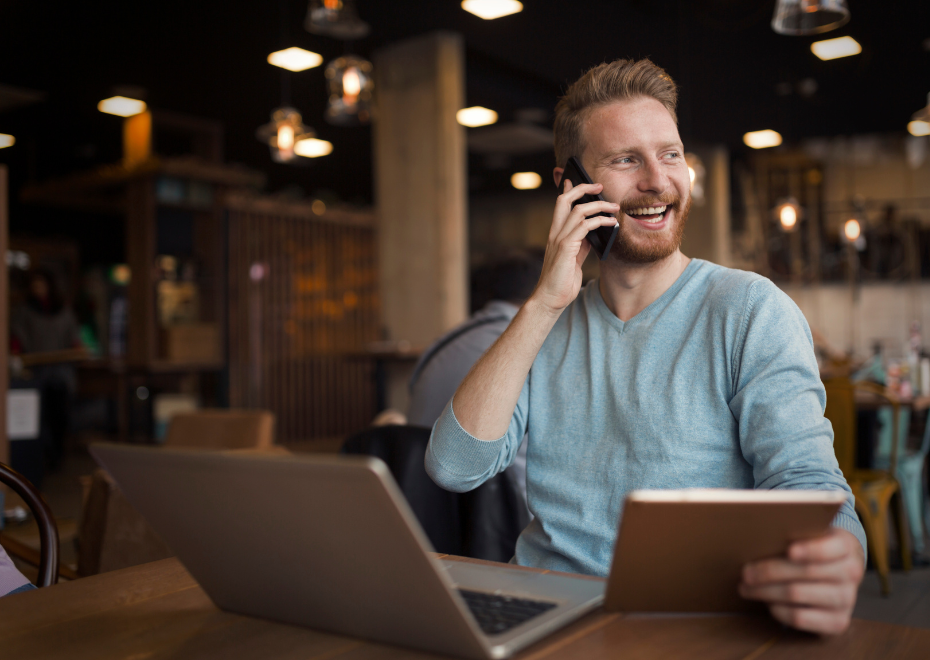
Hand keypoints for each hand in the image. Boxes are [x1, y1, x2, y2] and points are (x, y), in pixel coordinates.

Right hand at [530, 179, 619, 314]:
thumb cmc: (562, 281)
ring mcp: (559, 239)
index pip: (560, 206)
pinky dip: (600, 221)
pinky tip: (612, 224)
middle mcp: (555, 233)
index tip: (575, 180)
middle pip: (564, 200)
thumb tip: (595, 231)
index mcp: (556, 234)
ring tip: (614, 207)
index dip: (568, 191)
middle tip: (598, 185)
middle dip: (582, 189)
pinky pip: (584, 226)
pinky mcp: (565, 248)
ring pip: (578, 210)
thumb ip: (581, 243)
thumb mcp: (574, 258)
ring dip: (598, 205)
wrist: (550, 299)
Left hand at [739, 528, 864, 634]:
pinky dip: (778, 610)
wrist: (840, 572)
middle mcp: (851, 573)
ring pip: (797, 594)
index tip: (789, 550)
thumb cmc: (814, 549)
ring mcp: (846, 600)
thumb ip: (793, 534)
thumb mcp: (811, 535)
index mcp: (845, 546)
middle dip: (768, 572)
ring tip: (747, 588)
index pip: (829, 548)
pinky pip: (800, 618)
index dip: (810, 550)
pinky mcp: (838, 622)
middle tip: (745, 573)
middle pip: (805, 572)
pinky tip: (767, 603)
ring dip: (765, 592)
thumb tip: (755, 538)